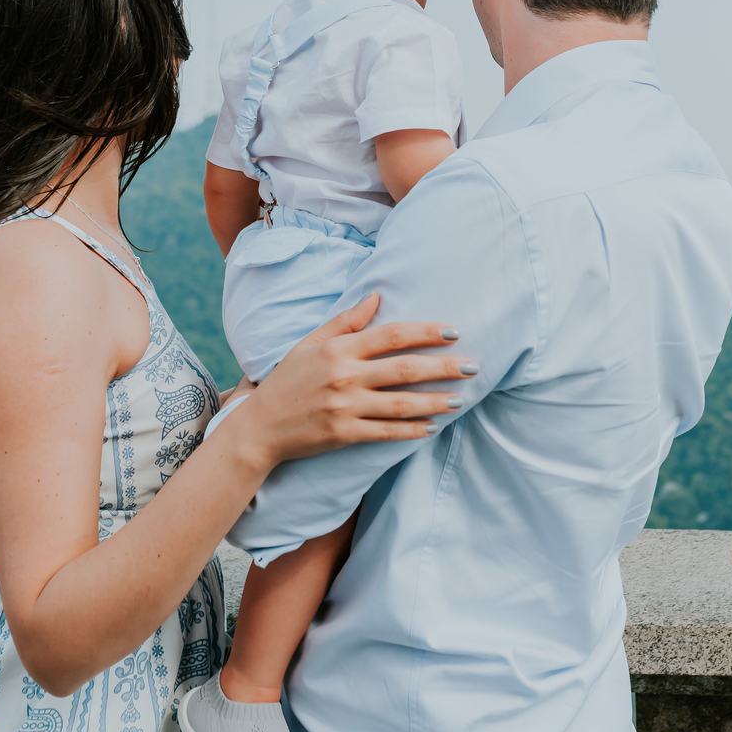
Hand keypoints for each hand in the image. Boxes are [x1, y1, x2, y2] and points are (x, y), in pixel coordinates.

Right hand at [220, 293, 472, 470]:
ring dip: (435, 401)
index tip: (454, 332)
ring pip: (401, 404)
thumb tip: (377, 296)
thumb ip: (346, 321)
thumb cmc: (287, 380)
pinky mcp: (344, 435)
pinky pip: (387, 432)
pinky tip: (432, 426)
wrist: (259, 427)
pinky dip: (412, 430)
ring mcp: (345, 408)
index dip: (426, 333)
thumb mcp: (311, 343)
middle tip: (472, 366)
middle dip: (443, 367)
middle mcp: (344, 377)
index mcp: (338, 349)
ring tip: (460, 399)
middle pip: (404, 369)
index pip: (392, 335)